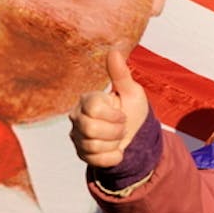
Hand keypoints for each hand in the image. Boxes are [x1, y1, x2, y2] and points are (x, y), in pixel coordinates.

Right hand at [69, 49, 148, 167]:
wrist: (137, 136)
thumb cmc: (133, 110)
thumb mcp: (132, 92)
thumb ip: (121, 75)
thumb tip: (114, 52)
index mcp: (87, 100)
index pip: (93, 109)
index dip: (113, 115)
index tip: (122, 114)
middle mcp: (76, 117)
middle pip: (90, 129)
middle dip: (115, 131)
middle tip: (122, 127)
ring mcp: (77, 136)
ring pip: (93, 146)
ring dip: (114, 143)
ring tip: (118, 137)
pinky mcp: (82, 154)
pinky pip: (96, 161)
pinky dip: (113, 157)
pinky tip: (116, 150)